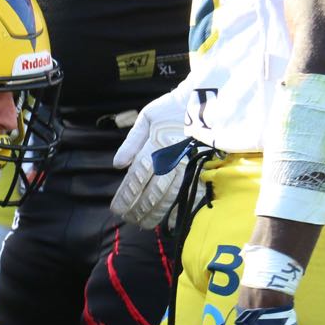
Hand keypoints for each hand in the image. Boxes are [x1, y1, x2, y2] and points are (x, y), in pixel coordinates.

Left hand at [111, 88, 192, 227]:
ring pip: (168, 196)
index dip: (126, 196)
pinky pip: (189, 194)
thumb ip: (132, 142)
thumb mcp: (148, 117)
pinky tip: (170, 221)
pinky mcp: (201, 170)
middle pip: (150, 192)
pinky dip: (179, 209)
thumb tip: (118, 164)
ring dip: (155, 212)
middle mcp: (169, 160)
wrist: (208, 101)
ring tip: (144, 224)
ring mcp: (187, 167)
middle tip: (128, 220)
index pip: (136, 178)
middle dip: (138, 209)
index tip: (117, 209)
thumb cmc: (174, 107)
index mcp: (154, 147)